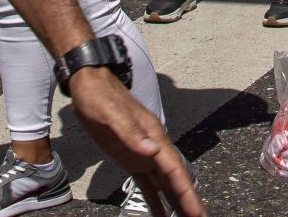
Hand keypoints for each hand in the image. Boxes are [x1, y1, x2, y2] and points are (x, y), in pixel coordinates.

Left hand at [66, 67, 203, 216]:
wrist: (89, 83)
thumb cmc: (100, 95)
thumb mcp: (111, 112)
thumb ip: (131, 132)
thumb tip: (152, 151)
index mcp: (154, 136)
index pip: (175, 170)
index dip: (187, 192)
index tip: (197, 212)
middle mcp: (153, 147)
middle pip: (174, 180)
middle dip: (187, 202)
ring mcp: (143, 154)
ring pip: (164, 184)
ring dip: (175, 202)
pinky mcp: (130, 159)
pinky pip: (146, 184)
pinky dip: (155, 199)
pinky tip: (161, 213)